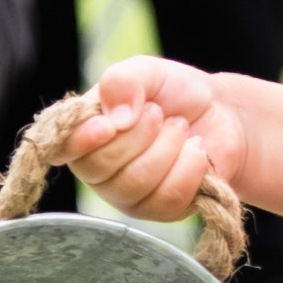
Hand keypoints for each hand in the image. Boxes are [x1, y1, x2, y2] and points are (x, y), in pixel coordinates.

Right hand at [64, 57, 250, 221]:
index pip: (61, 147)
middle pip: (100, 167)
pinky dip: (190, 166)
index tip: (107, 126)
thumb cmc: (175, 92)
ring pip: (137, 183)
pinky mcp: (159, 211)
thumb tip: (116, 119)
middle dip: (140, 134)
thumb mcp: (148, 71)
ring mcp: (127, 194)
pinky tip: (196, 150)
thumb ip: (123, 81)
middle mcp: (97, 168)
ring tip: (180, 129)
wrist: (221, 113)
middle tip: (161, 114)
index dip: (80, 141)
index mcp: (84, 131)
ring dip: (169, 147)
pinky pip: (168, 198)